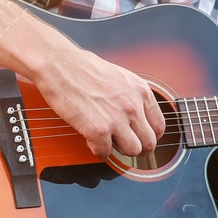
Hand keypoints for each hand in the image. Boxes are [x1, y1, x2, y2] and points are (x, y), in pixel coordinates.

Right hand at [34, 45, 164, 158]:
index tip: (139, 137)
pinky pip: (105, 152)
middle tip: (124, 145)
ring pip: (132, 151)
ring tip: (107, 141)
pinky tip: (91, 139)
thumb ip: (131, 96)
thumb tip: (135, 115)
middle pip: (149, 142)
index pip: (159, 126)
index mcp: (141, 91)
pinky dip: (98, 150)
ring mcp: (117, 119)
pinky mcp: (98, 130)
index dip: (149, 136)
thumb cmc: (82, 67)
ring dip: (119, 150)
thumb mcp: (119, 77)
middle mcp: (133, 105)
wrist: (59, 64)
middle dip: (137, 147)